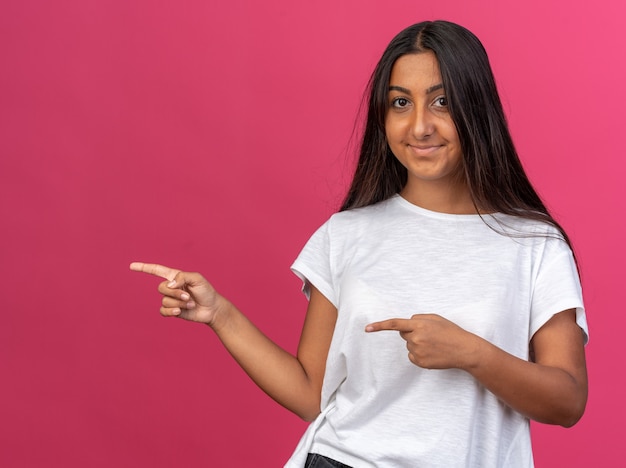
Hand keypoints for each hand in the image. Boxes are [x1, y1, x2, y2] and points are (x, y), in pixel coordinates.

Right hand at [130, 262, 227, 326]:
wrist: (212, 308)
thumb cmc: (206, 291)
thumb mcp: (197, 279)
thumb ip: (182, 277)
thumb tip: (169, 285)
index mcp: (175, 276)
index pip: (156, 270)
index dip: (144, 268)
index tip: (131, 266)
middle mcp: (171, 287)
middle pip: (161, 288)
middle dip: (175, 293)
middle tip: (188, 296)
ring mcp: (171, 299)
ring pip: (164, 301)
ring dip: (178, 303)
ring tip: (190, 303)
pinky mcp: (172, 311)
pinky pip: (163, 311)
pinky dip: (171, 311)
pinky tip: (180, 311)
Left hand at [365, 314, 479, 369]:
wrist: (464, 350)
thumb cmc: (451, 332)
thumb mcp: (435, 318)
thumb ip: (418, 318)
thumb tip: (407, 324)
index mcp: (419, 325)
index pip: (395, 324)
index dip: (380, 326)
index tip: (367, 328)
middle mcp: (416, 339)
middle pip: (403, 334)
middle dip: (412, 333)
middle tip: (429, 335)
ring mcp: (417, 352)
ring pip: (409, 345)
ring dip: (418, 344)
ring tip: (435, 344)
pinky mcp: (420, 362)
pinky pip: (412, 356)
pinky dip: (420, 354)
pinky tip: (433, 353)